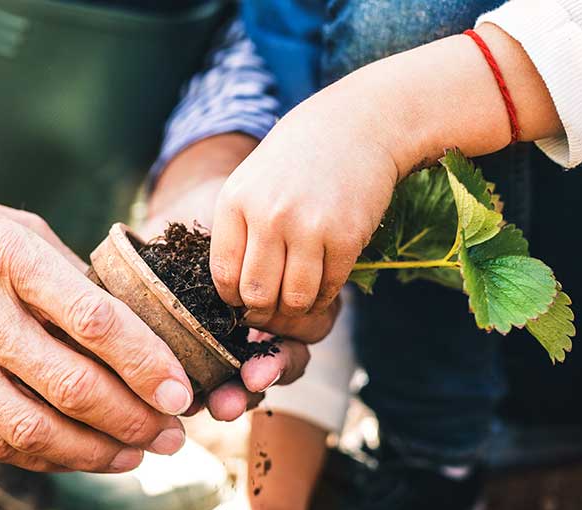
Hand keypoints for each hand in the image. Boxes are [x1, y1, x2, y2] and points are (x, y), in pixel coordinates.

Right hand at [0, 143, 194, 471]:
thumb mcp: (16, 227)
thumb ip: (71, 280)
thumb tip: (134, 334)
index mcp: (9, 258)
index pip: (94, 323)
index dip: (146, 364)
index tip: (181, 392)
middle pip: (72, 386)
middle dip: (135, 420)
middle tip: (172, 435)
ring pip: (35, 429)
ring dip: (97, 452)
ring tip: (137, 454)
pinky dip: (47, 456)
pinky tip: (82, 454)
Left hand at [210, 84, 400, 328]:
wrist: (357, 125)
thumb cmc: (298, 159)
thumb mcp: (251, 182)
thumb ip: (237, 230)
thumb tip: (231, 292)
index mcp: (236, 201)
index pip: (224, 275)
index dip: (233, 298)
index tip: (243, 299)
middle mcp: (269, 215)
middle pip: (257, 295)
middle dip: (263, 311)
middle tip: (271, 309)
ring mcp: (309, 227)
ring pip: (294, 299)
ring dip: (296, 308)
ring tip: (297, 299)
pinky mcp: (346, 237)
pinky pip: (329, 288)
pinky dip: (324, 296)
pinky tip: (321, 285)